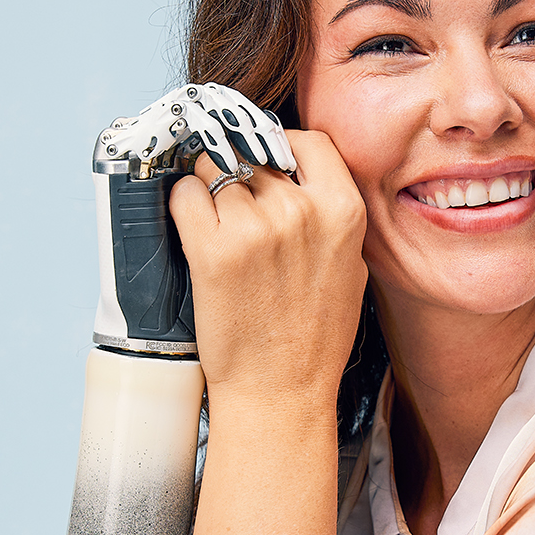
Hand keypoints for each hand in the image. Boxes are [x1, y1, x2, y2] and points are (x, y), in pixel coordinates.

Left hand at [169, 129, 367, 407]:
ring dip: (208, 191)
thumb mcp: (350, 268)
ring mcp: (255, 228)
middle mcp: (300, 211)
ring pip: (213, 170)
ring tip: (218, 230)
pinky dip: (184, 206)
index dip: (281, 146)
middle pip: (253, 152)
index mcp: (342, 212)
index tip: (267, 162)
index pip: (308, 140)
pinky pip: (184, 195)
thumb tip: (295, 175)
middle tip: (237, 208)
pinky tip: (196, 233)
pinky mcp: (212, 249)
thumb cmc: (314, 339)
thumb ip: (329, 215)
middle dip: (240, 172)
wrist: (282, 393)